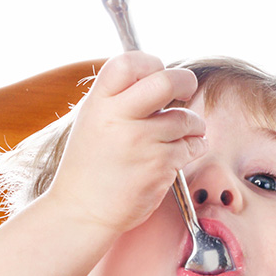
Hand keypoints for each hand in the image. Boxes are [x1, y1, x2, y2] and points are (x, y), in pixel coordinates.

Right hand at [47, 51, 205, 234]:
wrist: (82, 212)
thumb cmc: (88, 169)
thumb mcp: (92, 122)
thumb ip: (119, 100)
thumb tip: (159, 80)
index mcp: (99, 103)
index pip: (129, 62)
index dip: (150, 63)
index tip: (157, 72)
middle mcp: (120, 119)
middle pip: (167, 81)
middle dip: (185, 82)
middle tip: (187, 89)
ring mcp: (142, 142)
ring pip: (186, 119)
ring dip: (193, 125)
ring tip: (183, 133)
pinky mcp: (160, 166)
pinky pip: (191, 147)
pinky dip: (192, 148)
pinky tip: (179, 154)